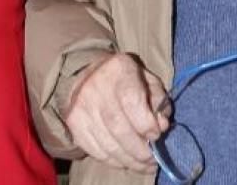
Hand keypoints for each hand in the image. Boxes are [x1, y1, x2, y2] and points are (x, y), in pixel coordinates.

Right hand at [64, 52, 168, 172]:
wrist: (88, 73)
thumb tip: (162, 126)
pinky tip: (125, 161)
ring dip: (129, 160)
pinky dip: (113, 160)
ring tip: (143, 165)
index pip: (132, 102)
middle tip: (152, 160)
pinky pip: (95, 150)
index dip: (147, 124)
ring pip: (107, 144)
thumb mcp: (148, 79)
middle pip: (119, 128)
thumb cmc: (125, 78)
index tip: (156, 135)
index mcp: (119, 69)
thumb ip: (159, 101)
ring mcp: (82, 107)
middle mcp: (96, 87)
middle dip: (139, 150)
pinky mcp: (74, 124)